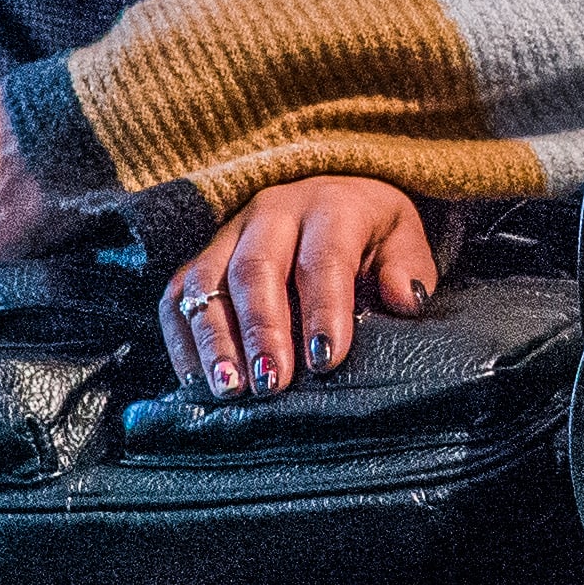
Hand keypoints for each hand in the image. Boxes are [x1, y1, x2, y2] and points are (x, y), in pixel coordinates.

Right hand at [161, 178, 435, 398]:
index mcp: (330, 206)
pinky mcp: (200, 259)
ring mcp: (229, 234)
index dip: (323, 308)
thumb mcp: (403, 241)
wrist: (332, 195)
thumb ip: (407, 270)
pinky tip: (197, 382)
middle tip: (272, 384)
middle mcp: (272, 213)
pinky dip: (182, 341)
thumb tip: (403, 300)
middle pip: (256, 268)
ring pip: (206, 281)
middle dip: (263, 330)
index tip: (326, 360)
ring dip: (215, 340)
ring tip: (230, 389)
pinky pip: (176, 297)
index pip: (323, 256)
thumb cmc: (371, 234)